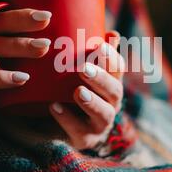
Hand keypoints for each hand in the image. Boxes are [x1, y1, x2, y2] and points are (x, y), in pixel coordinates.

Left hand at [49, 31, 124, 149]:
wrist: (58, 129)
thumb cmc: (72, 91)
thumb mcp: (81, 72)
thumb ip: (94, 54)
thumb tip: (112, 33)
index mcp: (111, 83)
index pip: (118, 69)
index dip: (111, 57)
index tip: (99, 45)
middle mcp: (111, 104)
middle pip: (114, 91)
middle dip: (100, 79)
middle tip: (84, 68)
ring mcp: (100, 124)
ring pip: (103, 114)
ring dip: (91, 102)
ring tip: (77, 92)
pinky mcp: (86, 139)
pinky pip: (79, 131)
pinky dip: (67, 119)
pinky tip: (54, 107)